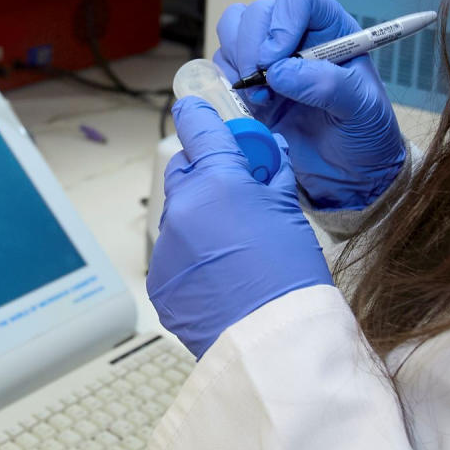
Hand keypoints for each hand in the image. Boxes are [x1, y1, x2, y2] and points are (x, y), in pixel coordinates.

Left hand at [150, 97, 333, 357]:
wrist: (273, 340)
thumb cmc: (290, 276)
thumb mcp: (289, 213)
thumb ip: (272, 176)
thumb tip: (269, 155)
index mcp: (217, 181)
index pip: (197, 127)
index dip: (198, 115)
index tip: (196, 110)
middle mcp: (182, 208)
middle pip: (183, 169)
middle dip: (204, 172)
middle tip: (236, 190)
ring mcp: (166, 246)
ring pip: (178, 213)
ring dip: (198, 217)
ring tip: (234, 244)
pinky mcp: (159, 279)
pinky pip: (173, 253)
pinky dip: (190, 255)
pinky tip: (219, 274)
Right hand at [214, 0, 409, 210]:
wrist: (351, 174)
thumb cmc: (366, 134)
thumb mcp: (363, 108)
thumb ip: (328, 85)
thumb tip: (280, 72)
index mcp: (329, 30)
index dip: (282, 19)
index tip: (277, 55)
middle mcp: (296, 37)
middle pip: (257, 13)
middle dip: (252, 45)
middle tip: (263, 83)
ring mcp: (269, 61)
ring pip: (233, 31)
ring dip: (238, 61)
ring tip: (262, 96)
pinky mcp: (249, 87)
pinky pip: (223, 66)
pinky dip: (229, 83)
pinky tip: (255, 107)